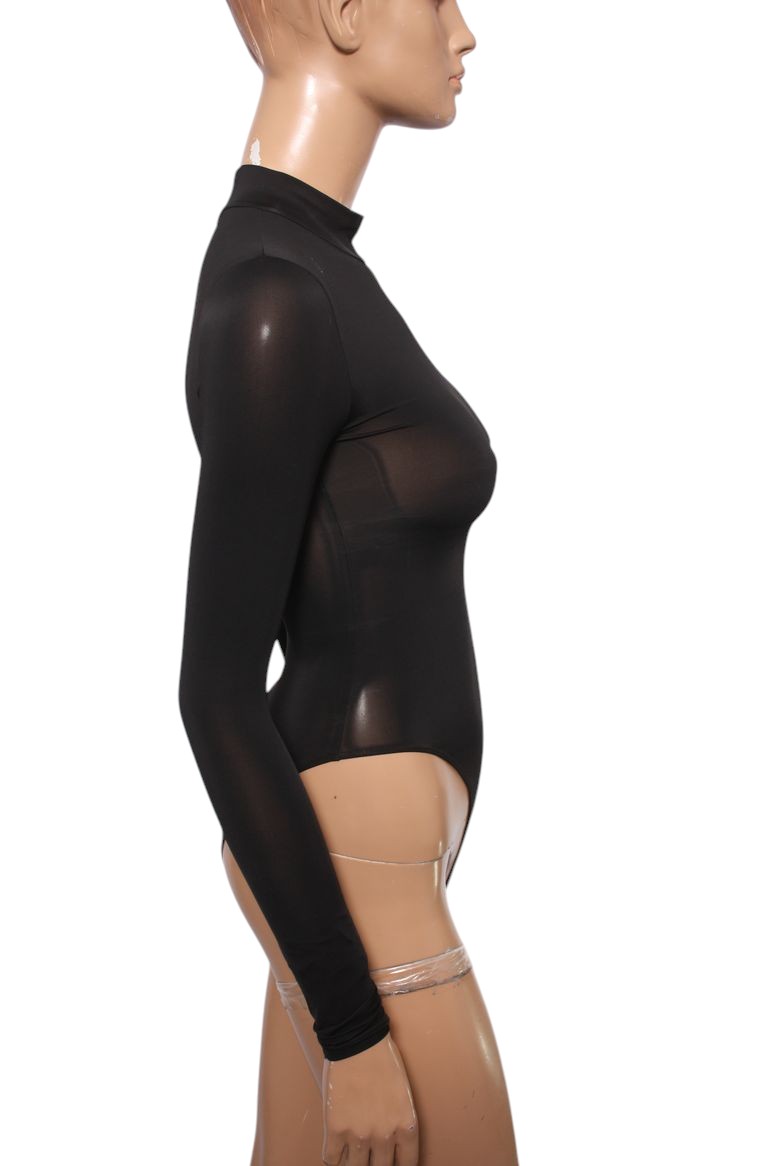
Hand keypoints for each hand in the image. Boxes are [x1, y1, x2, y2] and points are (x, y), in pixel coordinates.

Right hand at [321, 1032, 418, 1165]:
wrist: (357, 1040)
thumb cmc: (383, 1059)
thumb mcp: (403, 1093)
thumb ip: (399, 1121)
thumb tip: (392, 1140)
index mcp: (406, 1125)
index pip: (408, 1163)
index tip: (394, 1163)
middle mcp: (384, 1135)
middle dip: (377, 1164)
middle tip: (371, 1157)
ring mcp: (359, 1134)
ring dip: (354, 1163)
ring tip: (352, 1154)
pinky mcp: (336, 1129)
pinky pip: (331, 1160)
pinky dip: (333, 1158)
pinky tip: (336, 1151)